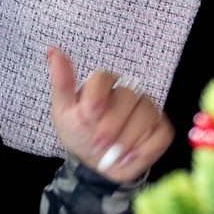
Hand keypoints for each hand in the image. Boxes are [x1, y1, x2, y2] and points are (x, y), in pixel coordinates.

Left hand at [47, 46, 172, 183]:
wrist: (96, 163)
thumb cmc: (79, 133)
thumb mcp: (64, 113)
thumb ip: (62, 84)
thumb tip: (52, 50)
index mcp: (103, 84)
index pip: (104, 78)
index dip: (97, 96)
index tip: (90, 115)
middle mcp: (129, 92)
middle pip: (128, 96)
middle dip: (113, 123)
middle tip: (99, 143)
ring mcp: (147, 108)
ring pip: (146, 115)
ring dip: (127, 140)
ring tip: (112, 155)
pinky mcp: (161, 128)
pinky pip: (161, 135)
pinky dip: (145, 150)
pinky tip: (129, 157)